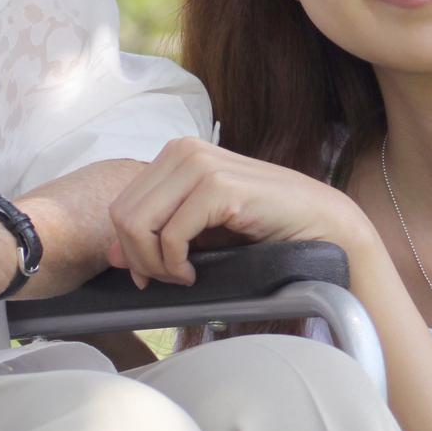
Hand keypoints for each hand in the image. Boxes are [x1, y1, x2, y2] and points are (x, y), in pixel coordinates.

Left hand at [106, 137, 372, 288]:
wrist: (321, 223)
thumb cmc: (264, 225)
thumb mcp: (200, 229)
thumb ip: (156, 234)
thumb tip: (110, 254)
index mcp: (177, 153)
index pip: (120, 203)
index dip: (127, 247)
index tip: (150, 274)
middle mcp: (184, 150)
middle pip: (121, 215)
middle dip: (138, 259)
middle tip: (169, 279)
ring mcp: (200, 165)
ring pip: (138, 224)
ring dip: (154, 264)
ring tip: (182, 276)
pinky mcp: (218, 187)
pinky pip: (170, 236)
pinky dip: (175, 265)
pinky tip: (195, 274)